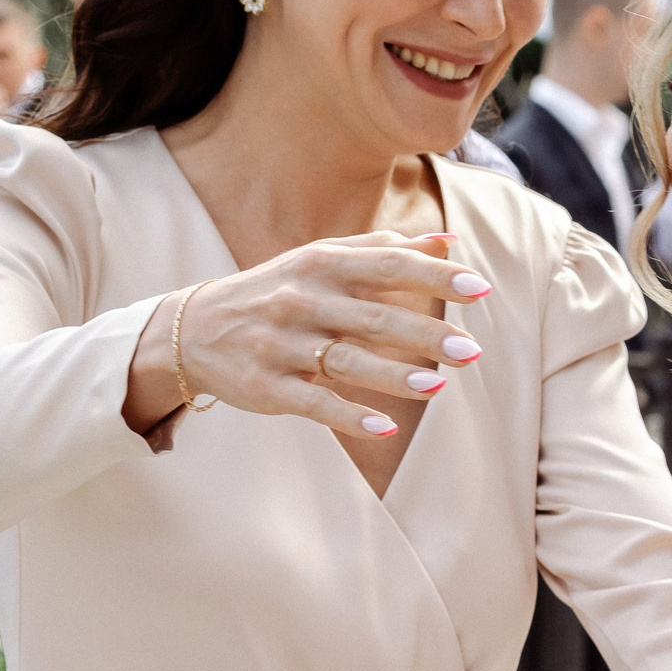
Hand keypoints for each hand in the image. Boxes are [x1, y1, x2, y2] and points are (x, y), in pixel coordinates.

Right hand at [125, 232, 491, 439]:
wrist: (191, 329)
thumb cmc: (275, 289)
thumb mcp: (322, 259)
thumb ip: (384, 249)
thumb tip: (451, 242)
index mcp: (322, 263)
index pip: (388, 265)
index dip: (435, 276)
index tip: (480, 289)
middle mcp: (303, 300)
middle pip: (374, 317)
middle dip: (426, 334)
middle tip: (472, 352)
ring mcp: (282, 345)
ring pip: (346, 361)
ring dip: (394, 375)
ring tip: (438, 388)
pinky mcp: (267, 386)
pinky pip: (313, 402)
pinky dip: (348, 416)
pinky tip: (384, 429)